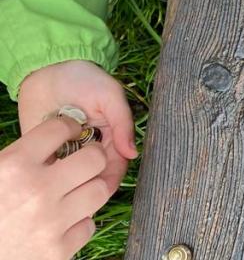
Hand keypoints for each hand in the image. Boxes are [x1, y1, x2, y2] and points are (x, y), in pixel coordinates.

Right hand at [0, 118, 111, 259]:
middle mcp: (36, 191)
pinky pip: (89, 225)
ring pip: (100, 190)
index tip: (72, 131)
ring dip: (90, 188)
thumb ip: (20, 157)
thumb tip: (54, 139)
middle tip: (84, 161)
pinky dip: (79, 222)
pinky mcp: (58, 250)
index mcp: (13, 166)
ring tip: (76, 191)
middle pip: (94, 158)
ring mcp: (51, 222)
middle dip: (92, 156)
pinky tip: (64, 221)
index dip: (68, 126)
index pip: (58, 128)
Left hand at [18, 61, 136, 193]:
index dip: (110, 179)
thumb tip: (133, 153)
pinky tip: (47, 176)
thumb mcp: (110, 96)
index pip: (114, 166)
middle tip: (78, 189)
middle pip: (92, 176)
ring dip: (67, 183)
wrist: (47, 68)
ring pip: (69, 177)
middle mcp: (88, 149)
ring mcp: (66, 151)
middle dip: (87, 185)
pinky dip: (47, 173)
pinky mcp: (43, 150)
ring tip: (62, 186)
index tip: (102, 189)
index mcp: (109, 139)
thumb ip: (123, 123)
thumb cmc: (84, 78)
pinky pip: (46, 168)